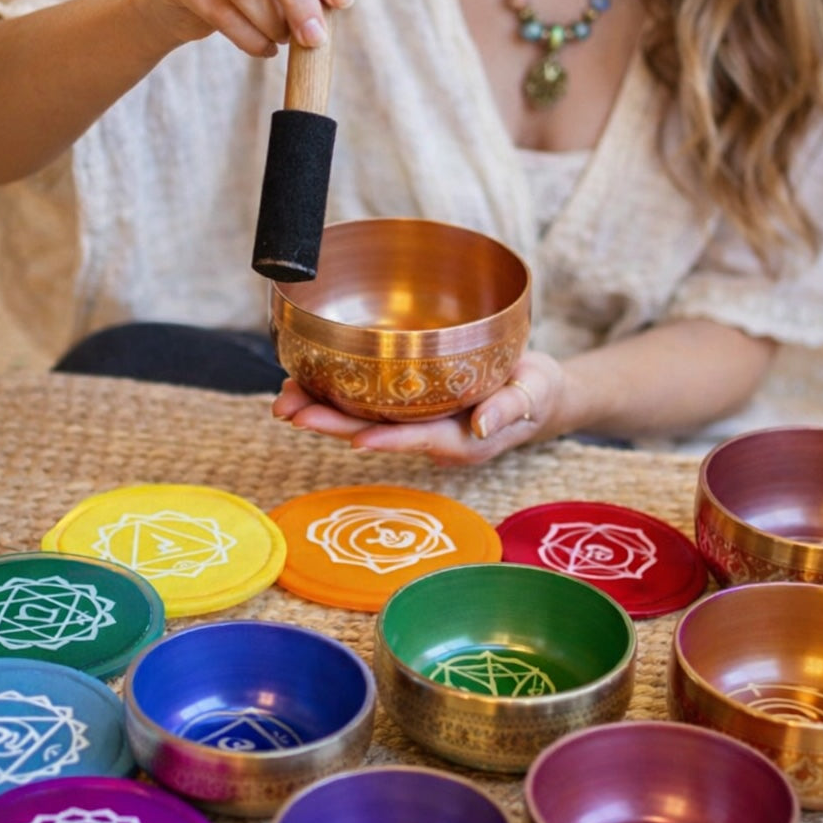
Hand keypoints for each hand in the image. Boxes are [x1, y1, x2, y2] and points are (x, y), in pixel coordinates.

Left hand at [272, 351, 563, 466]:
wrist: (538, 393)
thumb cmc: (539, 391)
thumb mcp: (536, 392)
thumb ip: (510, 409)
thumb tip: (480, 425)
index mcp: (461, 439)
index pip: (418, 438)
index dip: (385, 439)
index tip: (352, 438)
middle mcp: (432, 436)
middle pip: (375, 432)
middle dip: (330, 424)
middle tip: (288, 411)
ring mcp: (419, 424)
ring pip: (364, 420)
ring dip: (323, 412)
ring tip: (283, 398)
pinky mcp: (412, 408)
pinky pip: (369, 405)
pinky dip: (338, 395)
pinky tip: (309, 383)